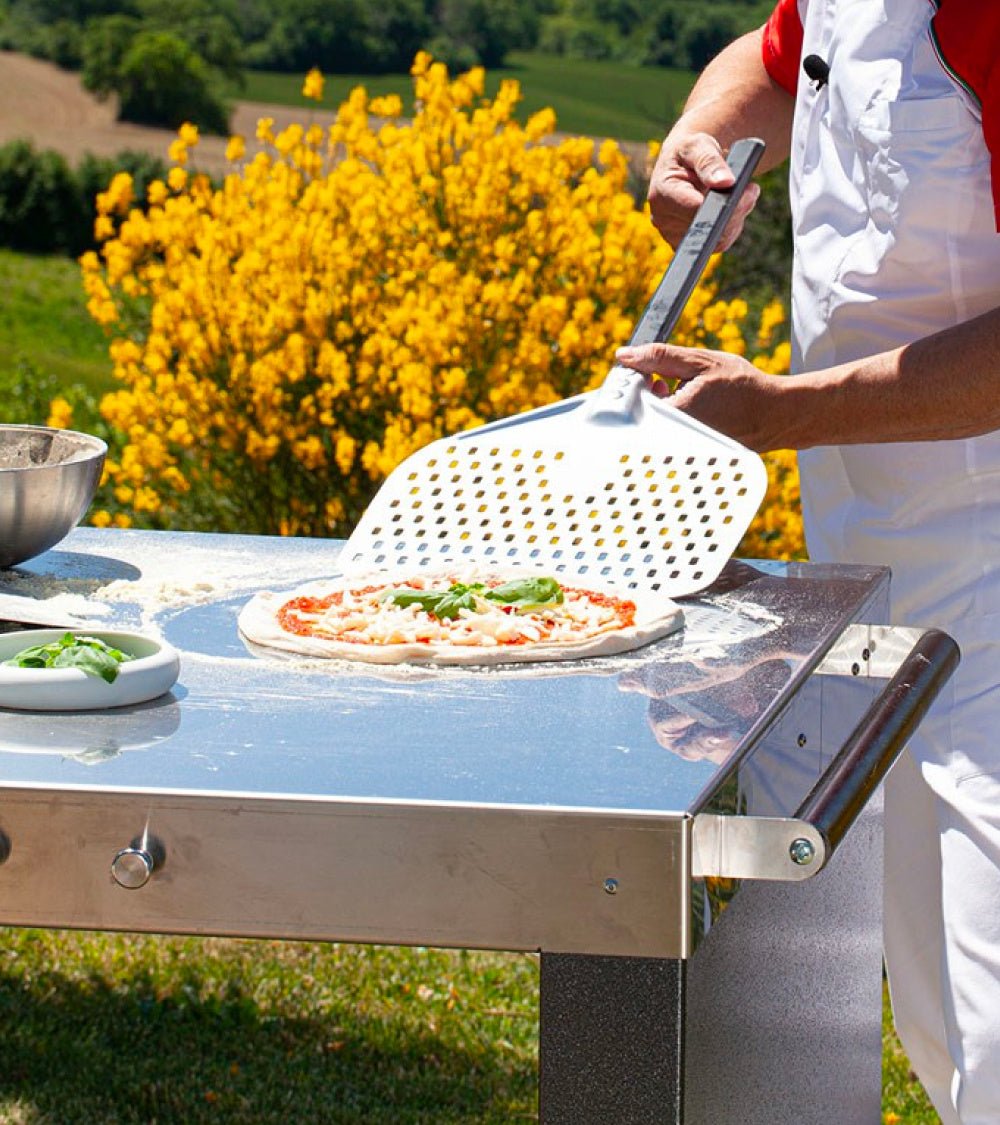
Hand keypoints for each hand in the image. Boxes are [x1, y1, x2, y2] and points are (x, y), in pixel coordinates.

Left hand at [615, 342, 786, 452]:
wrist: (776, 414)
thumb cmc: (743, 386)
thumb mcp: (701, 362)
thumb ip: (660, 357)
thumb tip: (625, 356)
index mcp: (674, 415)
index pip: (632, 400)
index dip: (636, 382)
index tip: (650, 372)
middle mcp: (675, 439)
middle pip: (641, 416)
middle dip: (647, 394)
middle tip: (664, 381)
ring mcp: (682, 450)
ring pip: (654, 426)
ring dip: (661, 406)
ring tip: (683, 393)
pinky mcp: (689, 455)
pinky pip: (669, 436)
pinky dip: (673, 420)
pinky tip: (691, 409)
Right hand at [647, 131, 760, 249]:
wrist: (685, 166)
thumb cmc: (691, 153)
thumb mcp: (697, 145)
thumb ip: (709, 161)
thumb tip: (726, 182)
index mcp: (661, 193)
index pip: (694, 208)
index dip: (721, 202)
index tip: (742, 188)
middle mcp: (663, 220)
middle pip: (706, 226)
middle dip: (734, 209)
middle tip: (751, 190)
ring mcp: (673, 236)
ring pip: (716, 239)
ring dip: (736, 219)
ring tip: (745, 195)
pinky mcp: (688, 244)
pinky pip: (718, 243)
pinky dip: (731, 227)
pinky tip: (735, 210)